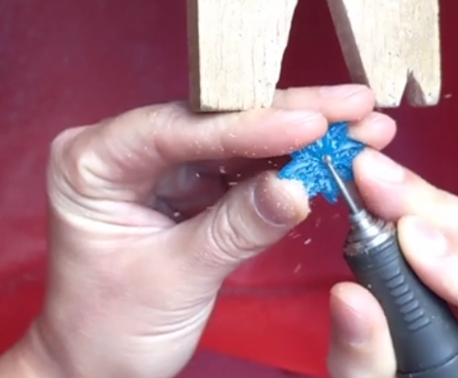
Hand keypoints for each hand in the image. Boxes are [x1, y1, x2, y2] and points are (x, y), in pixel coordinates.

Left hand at [4, 85, 396, 377]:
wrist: (103, 360)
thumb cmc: (114, 326)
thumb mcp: (177, 279)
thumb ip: (237, 228)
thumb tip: (298, 186)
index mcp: (94, 160)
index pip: (178, 129)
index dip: (250, 124)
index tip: (312, 123)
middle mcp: (130, 147)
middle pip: (218, 121)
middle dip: (290, 114)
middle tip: (354, 105)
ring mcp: (167, 162)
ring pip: (241, 137)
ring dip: (303, 132)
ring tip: (362, 124)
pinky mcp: (195, 182)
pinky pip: (248, 165)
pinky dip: (293, 161)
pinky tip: (334, 150)